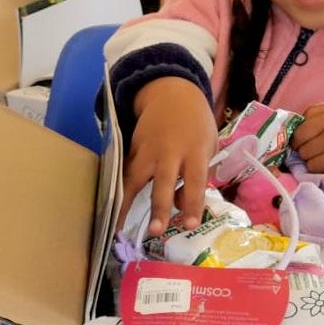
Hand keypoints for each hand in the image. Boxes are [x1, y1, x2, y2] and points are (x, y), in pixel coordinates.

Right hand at [120, 77, 216, 236]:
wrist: (172, 93)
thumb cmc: (196, 124)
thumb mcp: (209, 145)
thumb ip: (200, 174)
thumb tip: (183, 205)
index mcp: (195, 150)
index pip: (195, 180)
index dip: (193, 203)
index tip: (190, 224)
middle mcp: (170, 151)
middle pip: (164, 181)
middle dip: (160, 207)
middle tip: (155, 231)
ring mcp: (147, 149)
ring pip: (136, 178)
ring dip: (128, 203)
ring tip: (119, 226)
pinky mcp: (132, 149)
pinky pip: (126, 173)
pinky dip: (120, 192)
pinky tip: (114, 211)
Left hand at [291, 101, 323, 184]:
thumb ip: (316, 111)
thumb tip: (294, 126)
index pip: (300, 133)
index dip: (298, 139)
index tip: (302, 142)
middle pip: (304, 151)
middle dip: (306, 151)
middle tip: (317, 150)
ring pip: (311, 165)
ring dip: (315, 163)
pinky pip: (323, 176)